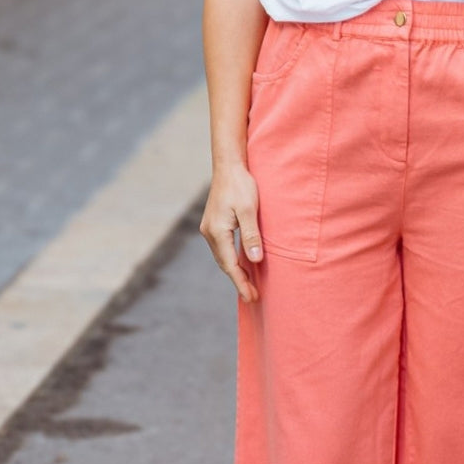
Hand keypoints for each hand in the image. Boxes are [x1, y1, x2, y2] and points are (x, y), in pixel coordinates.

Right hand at [199, 163, 262, 301]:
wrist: (229, 166)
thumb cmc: (241, 185)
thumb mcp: (249, 210)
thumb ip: (251, 236)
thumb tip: (254, 260)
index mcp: (217, 231)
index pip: (230, 265)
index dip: (241, 282)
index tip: (252, 297)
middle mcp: (209, 232)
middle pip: (224, 264)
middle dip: (238, 281)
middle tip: (253, 297)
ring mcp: (210, 228)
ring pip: (223, 257)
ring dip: (235, 271)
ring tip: (248, 286)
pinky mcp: (214, 224)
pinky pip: (223, 248)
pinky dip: (232, 259)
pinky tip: (241, 264)